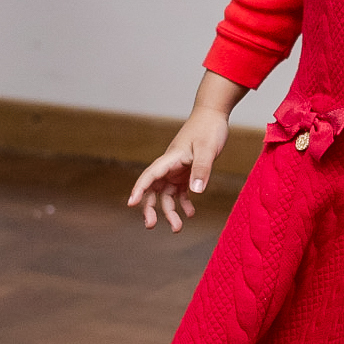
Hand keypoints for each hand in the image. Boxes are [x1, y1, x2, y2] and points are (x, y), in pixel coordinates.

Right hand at [127, 108, 230, 231]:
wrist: (213, 114)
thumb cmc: (209, 128)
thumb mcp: (207, 149)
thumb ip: (201, 169)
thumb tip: (195, 192)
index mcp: (170, 159)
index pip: (150, 176)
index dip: (139, 190)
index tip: (130, 204)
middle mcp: (170, 166)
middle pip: (153, 189)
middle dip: (149, 208)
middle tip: (150, 226)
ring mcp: (177, 170)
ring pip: (166, 194)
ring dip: (169, 211)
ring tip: (177, 228)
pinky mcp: (187, 171)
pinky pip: (181, 191)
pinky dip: (184, 203)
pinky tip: (190, 213)